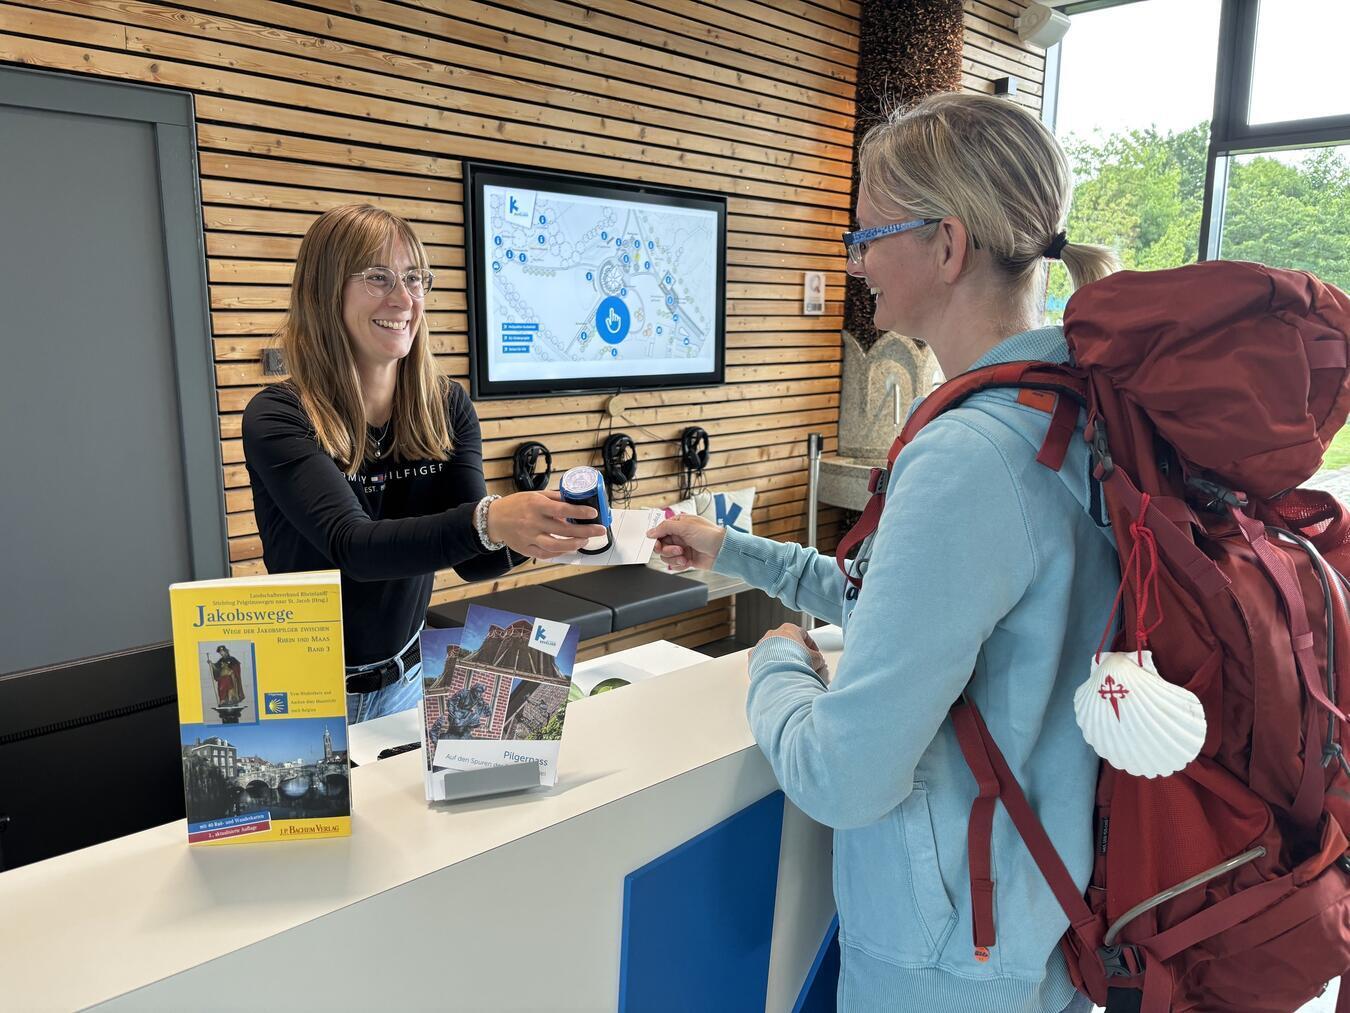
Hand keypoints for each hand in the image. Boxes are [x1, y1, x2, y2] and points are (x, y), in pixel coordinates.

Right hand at [487, 491, 608, 559]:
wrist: (494, 519)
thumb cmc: (516, 505)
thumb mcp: (534, 495)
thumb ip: (554, 498)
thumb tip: (574, 499)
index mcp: (536, 505)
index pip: (562, 509)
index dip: (580, 512)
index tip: (593, 513)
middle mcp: (533, 522)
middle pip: (564, 530)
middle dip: (585, 531)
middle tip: (599, 530)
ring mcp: (529, 537)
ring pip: (555, 546)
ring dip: (574, 544)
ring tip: (585, 541)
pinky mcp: (526, 549)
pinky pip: (545, 554)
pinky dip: (559, 553)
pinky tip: (569, 549)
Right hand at [646, 513, 726, 571]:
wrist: (723, 551)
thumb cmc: (709, 535)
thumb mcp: (685, 526)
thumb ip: (665, 527)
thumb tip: (650, 532)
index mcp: (679, 524)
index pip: (660, 531)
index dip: (656, 539)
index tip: (657, 544)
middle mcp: (679, 536)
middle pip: (661, 546)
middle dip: (667, 550)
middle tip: (677, 550)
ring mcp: (683, 548)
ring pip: (666, 556)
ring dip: (674, 558)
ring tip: (684, 556)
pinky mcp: (686, 559)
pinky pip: (674, 565)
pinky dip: (679, 565)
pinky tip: (687, 561)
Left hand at [754, 623, 829, 681]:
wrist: (778, 672)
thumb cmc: (795, 661)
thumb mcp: (815, 658)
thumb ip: (817, 657)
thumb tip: (817, 661)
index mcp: (789, 629)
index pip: (803, 634)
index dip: (810, 645)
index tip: (813, 653)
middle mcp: (774, 633)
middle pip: (787, 641)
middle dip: (794, 651)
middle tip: (801, 662)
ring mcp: (762, 643)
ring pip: (773, 649)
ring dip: (781, 657)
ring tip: (788, 670)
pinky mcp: (754, 655)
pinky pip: (762, 659)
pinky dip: (768, 664)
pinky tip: (775, 672)